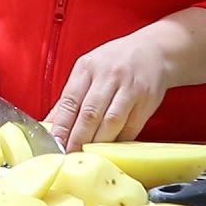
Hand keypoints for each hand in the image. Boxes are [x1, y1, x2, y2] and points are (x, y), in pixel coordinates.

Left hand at [44, 30, 167, 148]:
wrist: (154, 51)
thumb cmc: (116, 62)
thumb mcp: (88, 70)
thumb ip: (70, 97)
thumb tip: (50, 124)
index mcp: (88, 67)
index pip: (70, 100)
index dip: (61, 125)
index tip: (55, 143)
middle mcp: (109, 76)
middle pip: (90, 114)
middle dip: (78, 138)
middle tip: (69, 154)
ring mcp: (129, 88)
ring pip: (111, 122)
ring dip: (97, 143)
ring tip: (87, 154)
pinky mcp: (147, 101)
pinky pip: (131, 127)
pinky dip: (118, 141)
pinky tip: (109, 149)